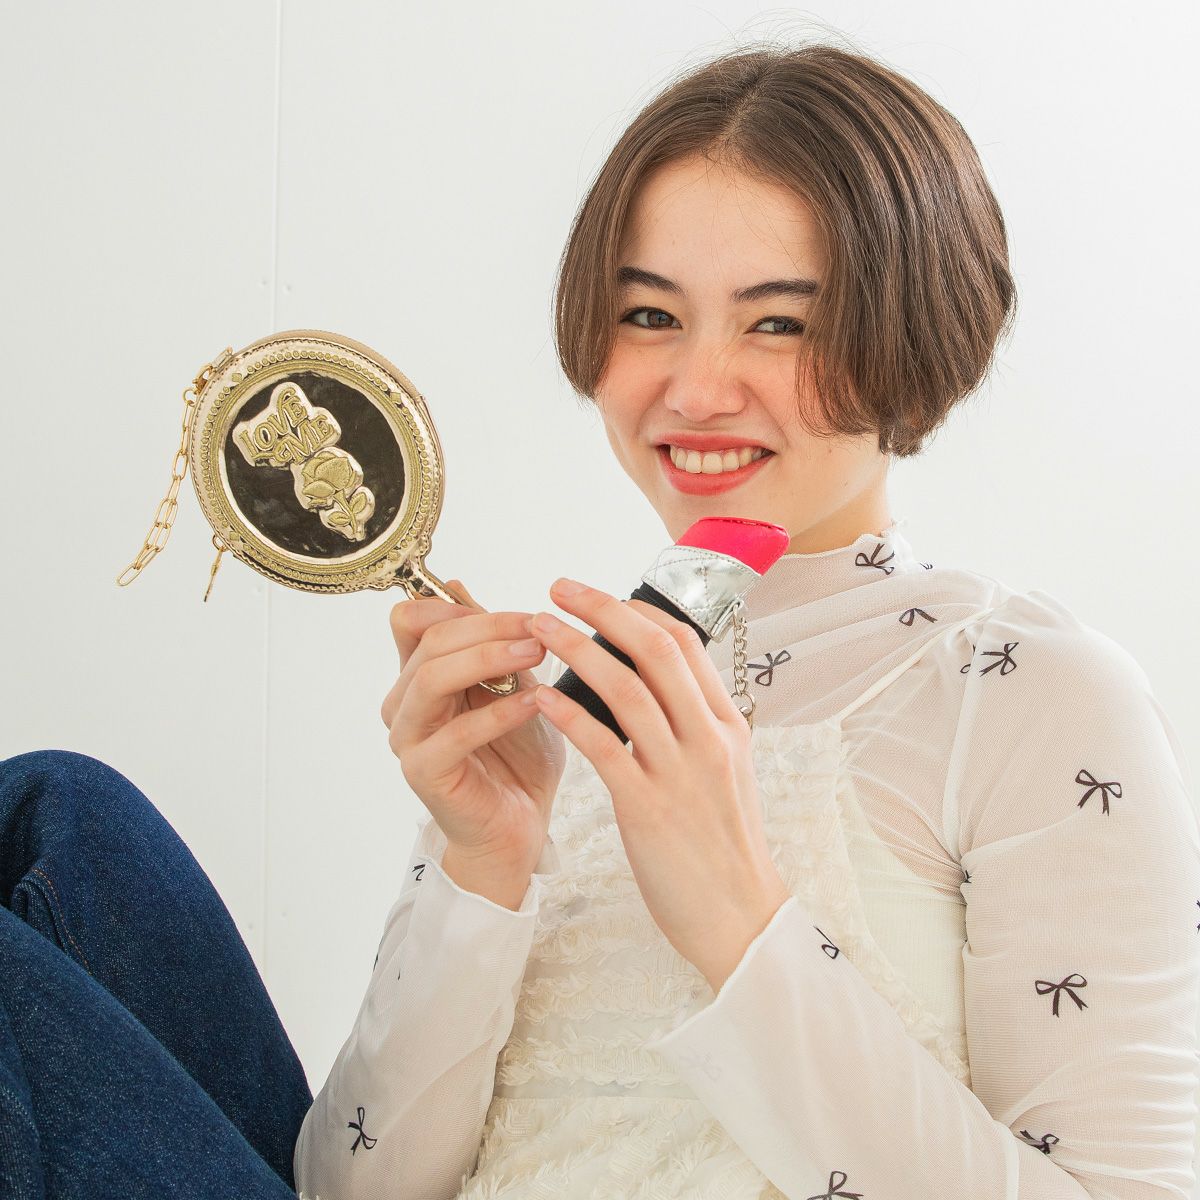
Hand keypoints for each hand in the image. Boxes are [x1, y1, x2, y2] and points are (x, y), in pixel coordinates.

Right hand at [380, 580, 565, 874]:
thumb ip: (488, 641)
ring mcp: (408, 737)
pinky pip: (456, 733)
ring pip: (432, 677)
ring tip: (537, 653)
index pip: (413, 619)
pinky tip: (537, 702)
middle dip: (489, 627)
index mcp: (418, 675)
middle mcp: (404, 702)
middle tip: (541, 627)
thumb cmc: (517, 755)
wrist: (520, 824)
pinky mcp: (423, 772)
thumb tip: (455, 584)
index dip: (466, 608)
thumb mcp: (512, 684)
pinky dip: (499, 712)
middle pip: (428, 640)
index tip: (525, 614)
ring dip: (488, 658)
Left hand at [526, 578, 791, 991]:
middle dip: (602, 609)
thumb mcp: (724, 773)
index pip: (686, 644)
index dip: (637, 610)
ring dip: (576, 648)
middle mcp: (708, 737)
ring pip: (627, 688)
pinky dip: (569, 712)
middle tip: (558, 587)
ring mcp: (681, 771)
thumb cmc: (722, 846)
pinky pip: (604, 746)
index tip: (599, 598)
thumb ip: (696, 727)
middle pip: (656, 649)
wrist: (739, 917)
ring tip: (536, 626)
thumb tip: (657, 688)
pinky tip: (539, 694)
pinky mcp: (648, 808)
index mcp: (727, 725)